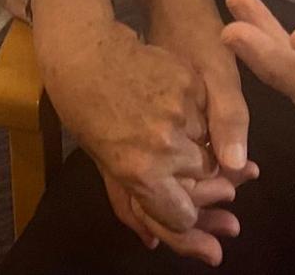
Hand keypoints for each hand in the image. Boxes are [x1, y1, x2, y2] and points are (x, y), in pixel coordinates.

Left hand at [37, 0, 238, 261]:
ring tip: (170, 119)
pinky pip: (208, 109)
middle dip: (192, 172)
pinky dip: (198, 111)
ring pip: (210, 143)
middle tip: (170, 149)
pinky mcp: (192, 82)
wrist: (84, 51)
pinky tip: (175, 98)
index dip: (183, 211)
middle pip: (204, 178)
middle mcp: (167, 147)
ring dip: (198, 140)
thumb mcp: (103, 161)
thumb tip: (152, 242)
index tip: (178, 199)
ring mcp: (182, 112)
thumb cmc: (84, 110)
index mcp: (141, 173)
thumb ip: (130, 202)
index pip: (185, 214)